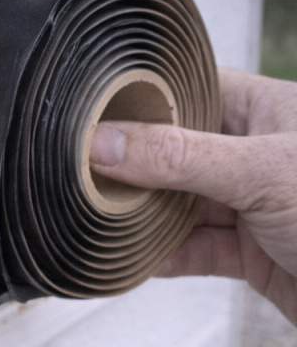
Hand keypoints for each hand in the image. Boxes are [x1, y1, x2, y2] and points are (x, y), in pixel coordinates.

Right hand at [90, 67, 296, 323]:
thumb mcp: (260, 172)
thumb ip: (178, 157)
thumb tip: (106, 142)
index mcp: (268, 111)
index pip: (190, 90)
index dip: (140, 101)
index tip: (88, 114)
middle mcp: (256, 154)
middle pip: (173, 152)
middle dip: (130, 165)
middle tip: (79, 170)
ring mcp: (251, 205)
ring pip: (177, 204)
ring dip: (139, 215)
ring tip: (93, 213)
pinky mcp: (249, 253)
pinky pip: (189, 250)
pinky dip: (156, 256)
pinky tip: (126, 255)